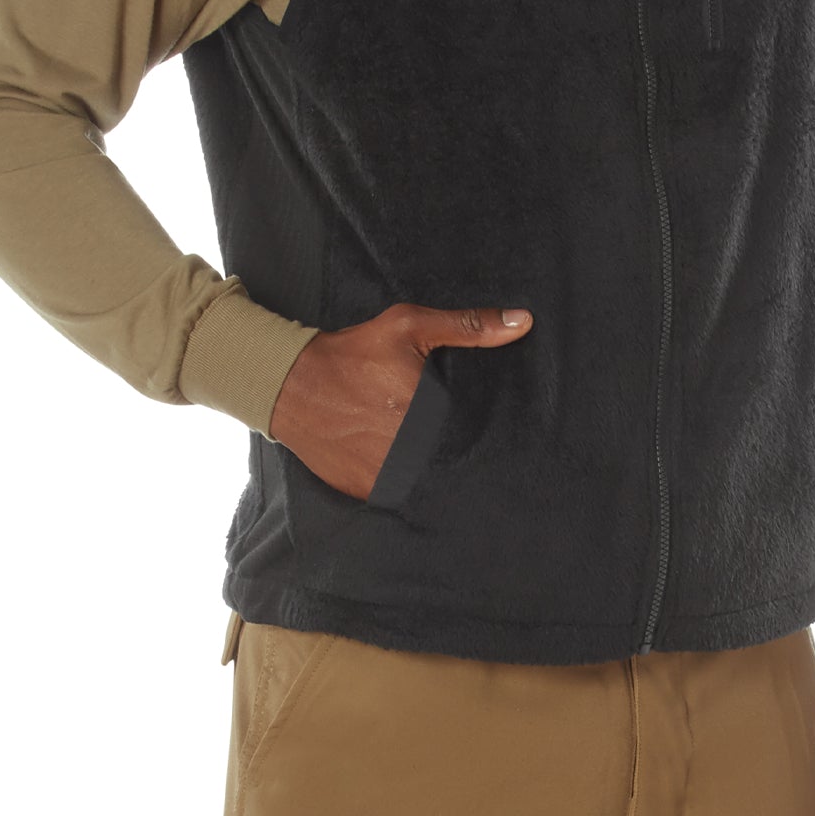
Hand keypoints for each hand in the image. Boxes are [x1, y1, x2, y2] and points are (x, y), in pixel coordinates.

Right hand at [269, 301, 533, 499]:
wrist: (292, 384)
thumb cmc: (353, 353)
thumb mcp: (409, 327)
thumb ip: (467, 326)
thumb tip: (522, 321)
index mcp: (430, 416)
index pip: (476, 437)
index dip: (481, 433)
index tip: (484, 431)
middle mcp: (412, 453)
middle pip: (451, 460)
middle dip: (454, 450)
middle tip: (448, 437)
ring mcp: (387, 478)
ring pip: (427, 481)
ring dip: (430, 470)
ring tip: (424, 451)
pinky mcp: (365, 491)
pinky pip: (398, 494)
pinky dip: (402, 481)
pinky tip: (401, 463)